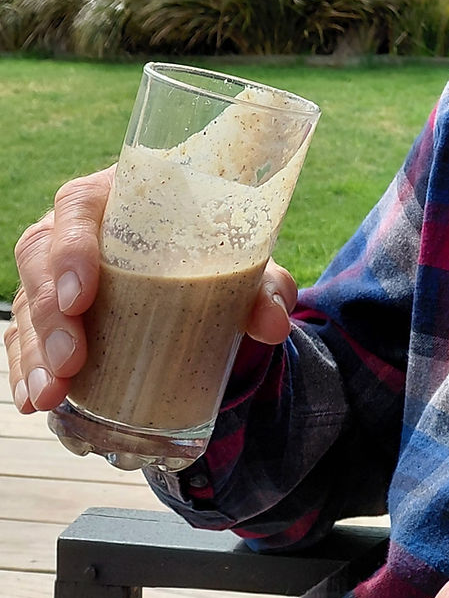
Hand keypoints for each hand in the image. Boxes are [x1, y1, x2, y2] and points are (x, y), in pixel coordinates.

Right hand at [5, 168, 297, 413]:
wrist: (199, 259)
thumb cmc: (211, 244)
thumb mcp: (241, 259)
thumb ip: (262, 284)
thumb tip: (275, 324)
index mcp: (117, 195)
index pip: (77, 205)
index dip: (71, 247)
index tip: (83, 294)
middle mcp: (75, 228)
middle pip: (40, 258)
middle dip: (50, 315)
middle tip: (72, 361)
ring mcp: (56, 270)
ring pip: (28, 302)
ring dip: (32, 352)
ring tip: (49, 395)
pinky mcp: (49, 310)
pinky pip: (23, 335)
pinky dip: (25, 369)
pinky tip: (33, 401)